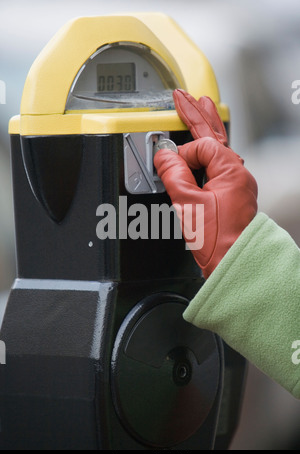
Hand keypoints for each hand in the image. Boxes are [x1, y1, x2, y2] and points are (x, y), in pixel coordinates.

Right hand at [154, 89, 257, 278]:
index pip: (202, 145)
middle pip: (215, 136)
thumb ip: (174, 175)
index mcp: (231, 171)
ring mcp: (235, 183)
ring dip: (206, 128)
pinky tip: (202, 147)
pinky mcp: (230, 194)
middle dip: (198, 114)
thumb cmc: (218, 240)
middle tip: (185, 97)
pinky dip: (207, 151)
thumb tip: (163, 156)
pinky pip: (217, 164)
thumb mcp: (188, 204)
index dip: (182, 152)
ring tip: (199, 109)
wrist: (231, 262)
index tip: (169, 164)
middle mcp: (237, 173)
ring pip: (218, 148)